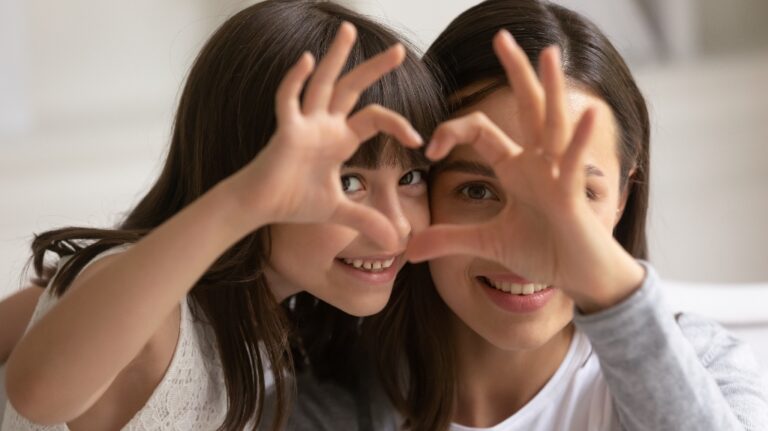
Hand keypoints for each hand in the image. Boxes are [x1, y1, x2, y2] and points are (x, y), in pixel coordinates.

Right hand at [229, 22, 421, 249]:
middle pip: (352, 88)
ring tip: (348, 30)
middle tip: (400, 50)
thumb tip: (397, 242)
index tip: (418, 140)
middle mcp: (323, 125)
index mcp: (339, 139)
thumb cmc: (294, 202)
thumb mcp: (339, 210)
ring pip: (323, 83)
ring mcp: (303, 124)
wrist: (260, 207)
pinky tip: (306, 60)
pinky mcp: (284, 131)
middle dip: (375, 68)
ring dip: (335, 57)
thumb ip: (368, 220)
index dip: (397, 124)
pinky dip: (295, 80)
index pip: (374, 119)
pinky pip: (288, 100)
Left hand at [407, 31, 643, 311]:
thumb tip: (408, 250)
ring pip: (550, 124)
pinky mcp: (571, 194)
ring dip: (549, 89)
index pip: (480, 131)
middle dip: (515, 72)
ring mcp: (556, 174)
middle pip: (524, 108)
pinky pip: (573, 163)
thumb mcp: (486, 243)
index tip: (429, 147)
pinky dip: (579, 140)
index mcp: (515, 168)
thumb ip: (448, 239)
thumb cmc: (542, 252)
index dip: (452, 131)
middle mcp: (537, 162)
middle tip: (501, 37)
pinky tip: (589, 111)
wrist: (577, 276)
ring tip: (548, 53)